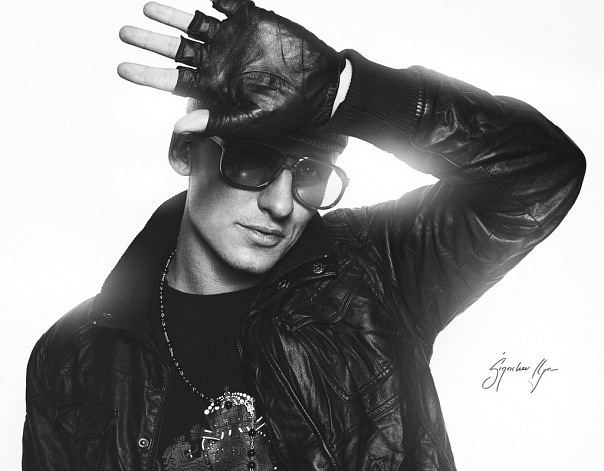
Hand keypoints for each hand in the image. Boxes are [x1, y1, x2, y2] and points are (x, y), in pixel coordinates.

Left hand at [118, 1, 341, 136]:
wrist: (321, 86)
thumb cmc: (288, 109)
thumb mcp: (251, 119)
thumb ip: (216, 122)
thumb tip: (179, 126)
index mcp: (213, 86)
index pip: (171, 79)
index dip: (145, 74)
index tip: (121, 68)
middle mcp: (218, 61)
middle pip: (175, 49)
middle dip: (149, 41)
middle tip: (125, 33)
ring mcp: (232, 38)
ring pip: (193, 23)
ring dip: (170, 15)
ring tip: (148, 8)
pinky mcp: (251, 19)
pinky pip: (226, 1)